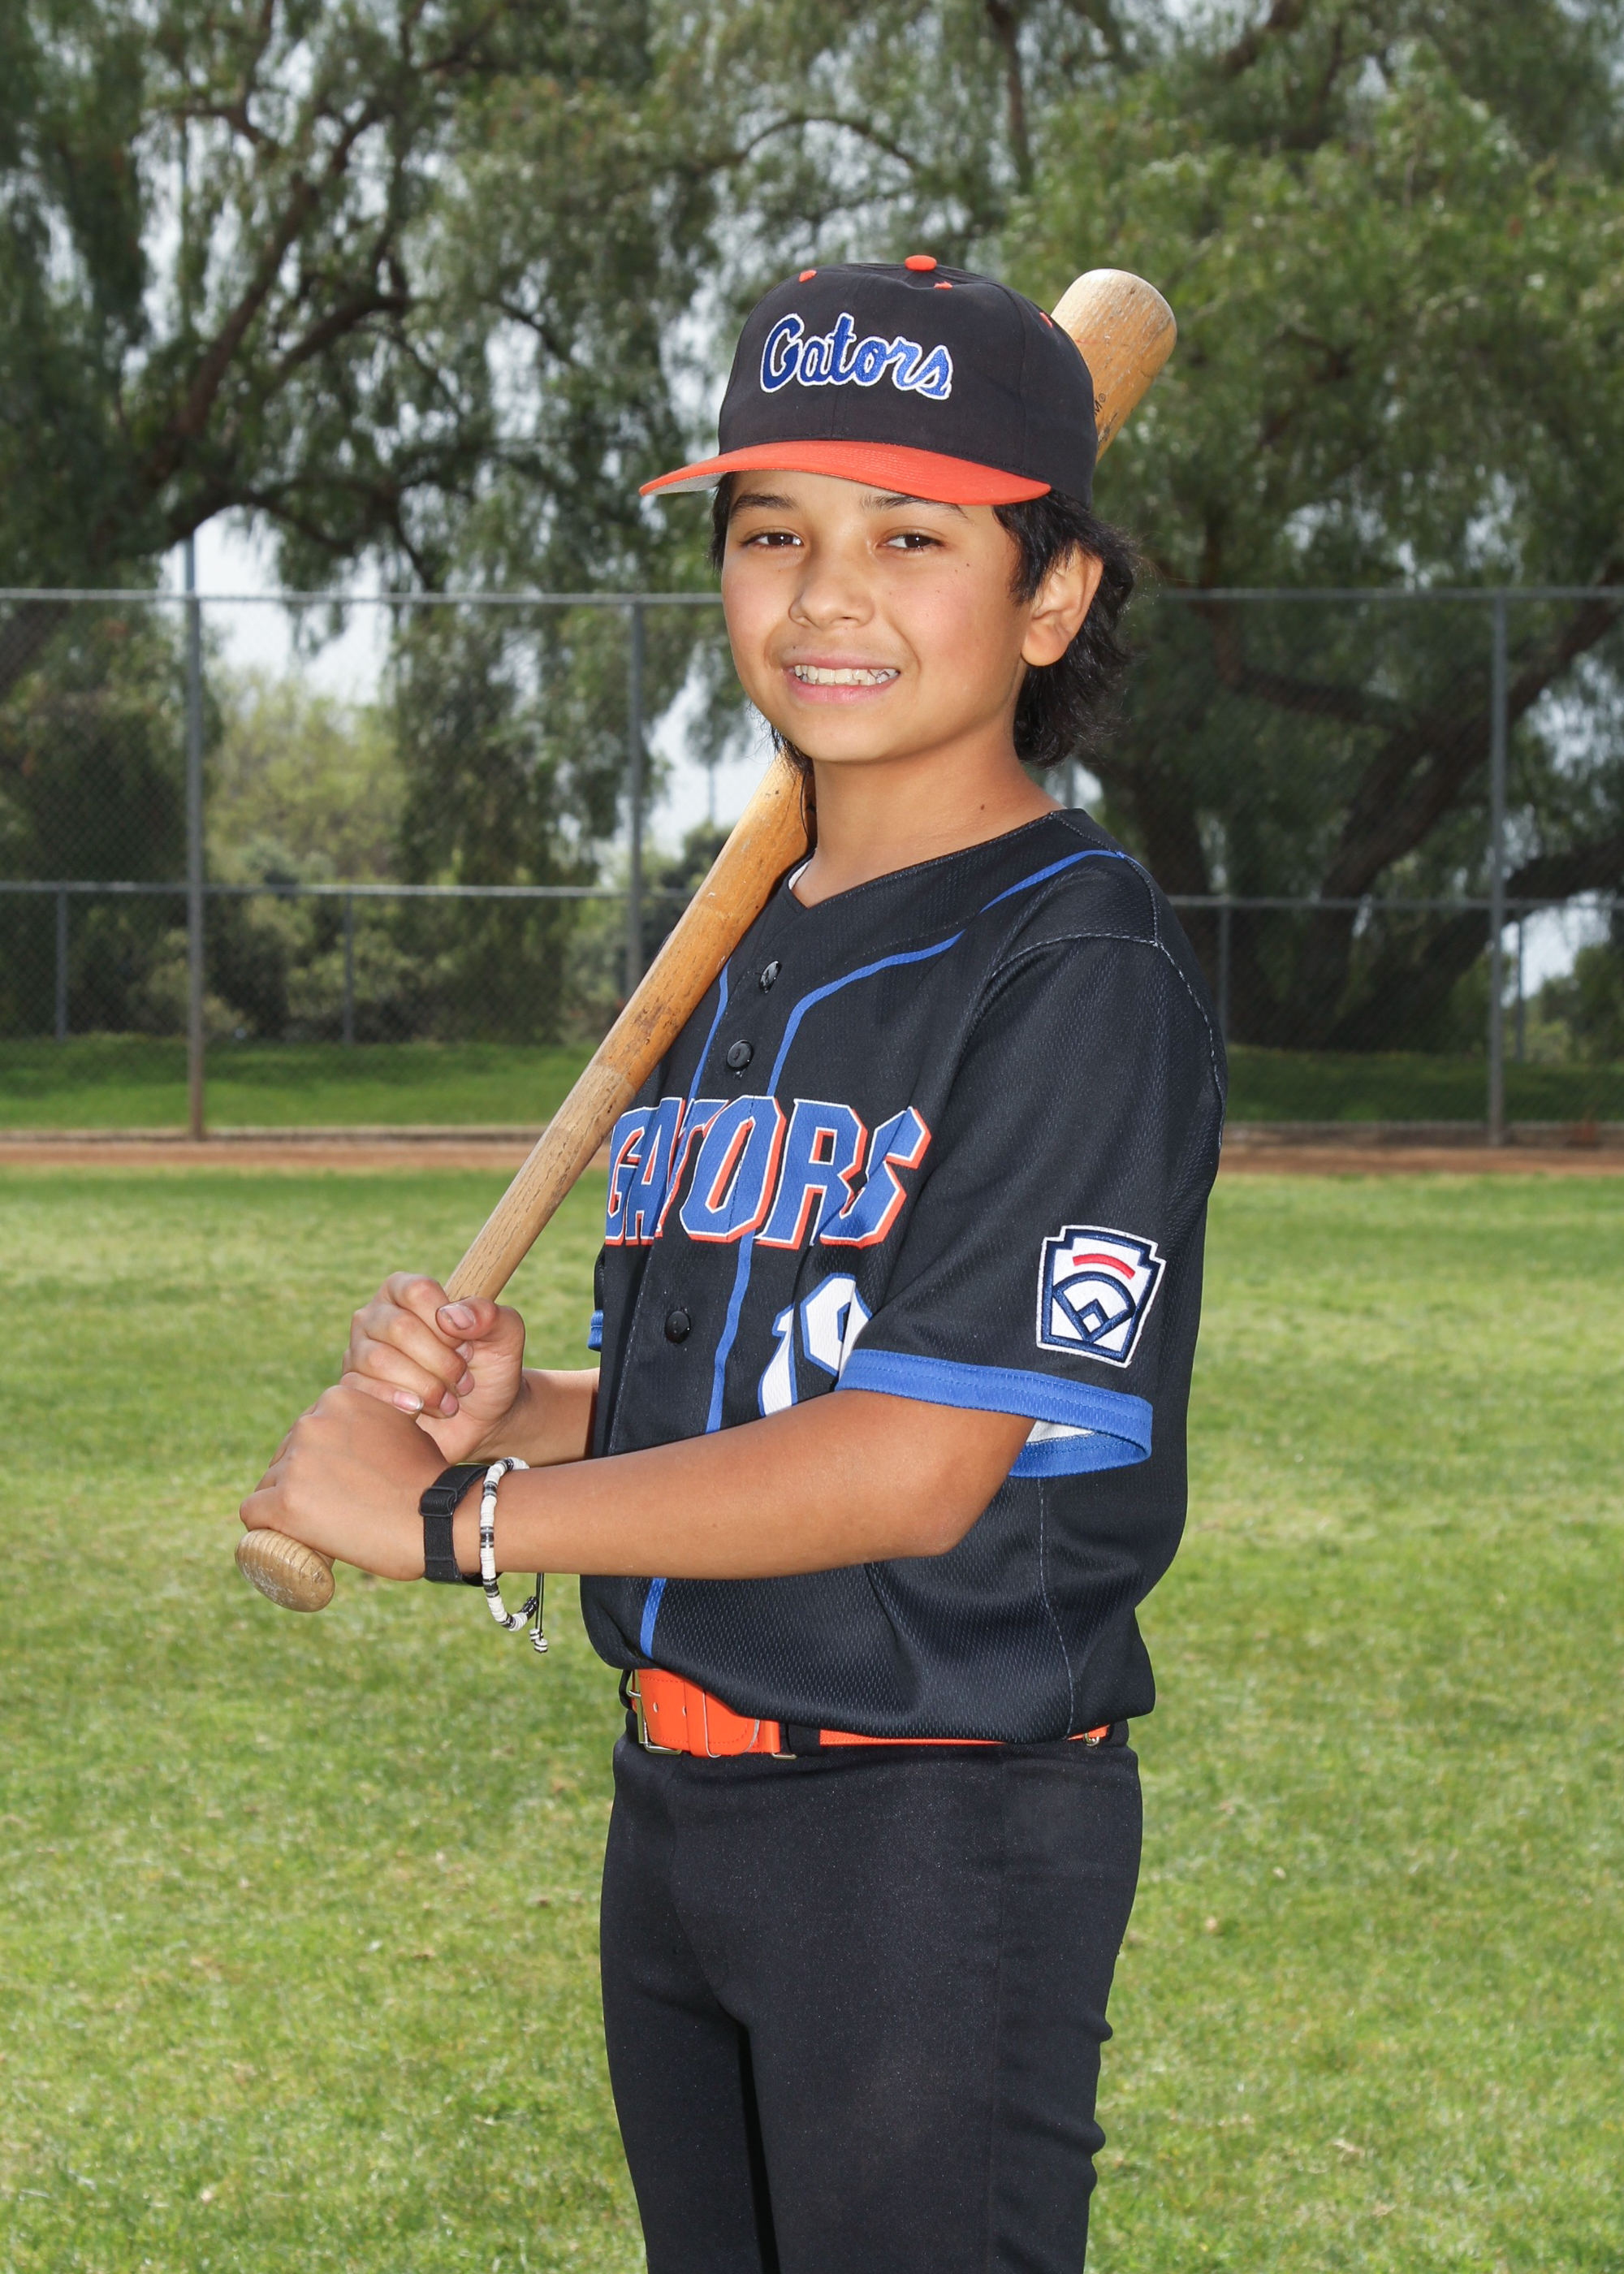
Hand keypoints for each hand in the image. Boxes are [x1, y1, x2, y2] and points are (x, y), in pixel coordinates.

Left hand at [240, 1385, 444, 1578]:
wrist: (438, 1518)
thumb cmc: (427, 1478)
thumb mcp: (401, 1426)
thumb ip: (372, 1421)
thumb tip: (359, 1434)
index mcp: (338, 1398)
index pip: (307, 1430)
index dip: (318, 1459)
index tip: (336, 1482)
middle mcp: (311, 1422)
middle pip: (284, 1456)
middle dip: (301, 1480)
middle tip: (333, 1509)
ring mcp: (296, 1462)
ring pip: (269, 1484)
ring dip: (287, 1504)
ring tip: (322, 1527)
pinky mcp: (284, 1502)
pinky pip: (253, 1512)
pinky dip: (265, 1527)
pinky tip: (285, 1536)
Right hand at [342, 1273, 525, 1462]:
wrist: (482, 1421)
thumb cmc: (490, 1369)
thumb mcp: (506, 1337)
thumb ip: (489, 1315)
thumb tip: (450, 1316)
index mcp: (406, 1291)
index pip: (417, 1291)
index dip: (447, 1323)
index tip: (467, 1346)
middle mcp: (376, 1316)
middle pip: (399, 1327)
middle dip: (441, 1361)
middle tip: (463, 1380)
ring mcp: (360, 1352)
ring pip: (378, 1360)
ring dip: (425, 1386)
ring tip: (448, 1401)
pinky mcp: (354, 1387)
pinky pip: (360, 1389)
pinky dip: (399, 1403)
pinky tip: (420, 1411)